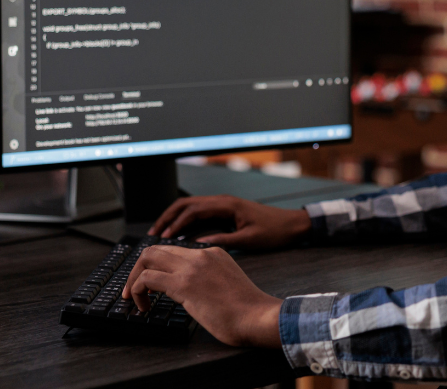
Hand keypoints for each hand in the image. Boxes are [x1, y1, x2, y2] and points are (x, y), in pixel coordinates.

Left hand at [122, 244, 282, 347]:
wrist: (258, 317)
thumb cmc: (248, 311)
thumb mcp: (227, 284)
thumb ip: (209, 281)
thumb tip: (190, 293)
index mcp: (213, 253)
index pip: (174, 251)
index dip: (157, 266)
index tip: (151, 283)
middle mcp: (201, 255)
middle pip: (156, 249)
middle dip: (138, 268)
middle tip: (134, 289)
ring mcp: (192, 267)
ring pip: (147, 258)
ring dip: (134, 279)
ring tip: (135, 298)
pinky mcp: (184, 283)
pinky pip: (147, 279)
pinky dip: (138, 291)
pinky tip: (143, 306)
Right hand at [147, 195, 311, 249]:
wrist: (293, 224)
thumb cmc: (275, 231)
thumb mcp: (249, 240)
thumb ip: (223, 241)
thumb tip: (199, 245)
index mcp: (226, 205)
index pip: (192, 210)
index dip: (174, 223)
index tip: (162, 236)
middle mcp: (222, 201)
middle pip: (186, 204)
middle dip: (167, 217)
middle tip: (153, 233)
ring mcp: (224, 204)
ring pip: (191, 207)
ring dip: (175, 218)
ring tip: (161, 233)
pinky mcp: (226, 211)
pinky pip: (200, 212)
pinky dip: (186, 220)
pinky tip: (180, 233)